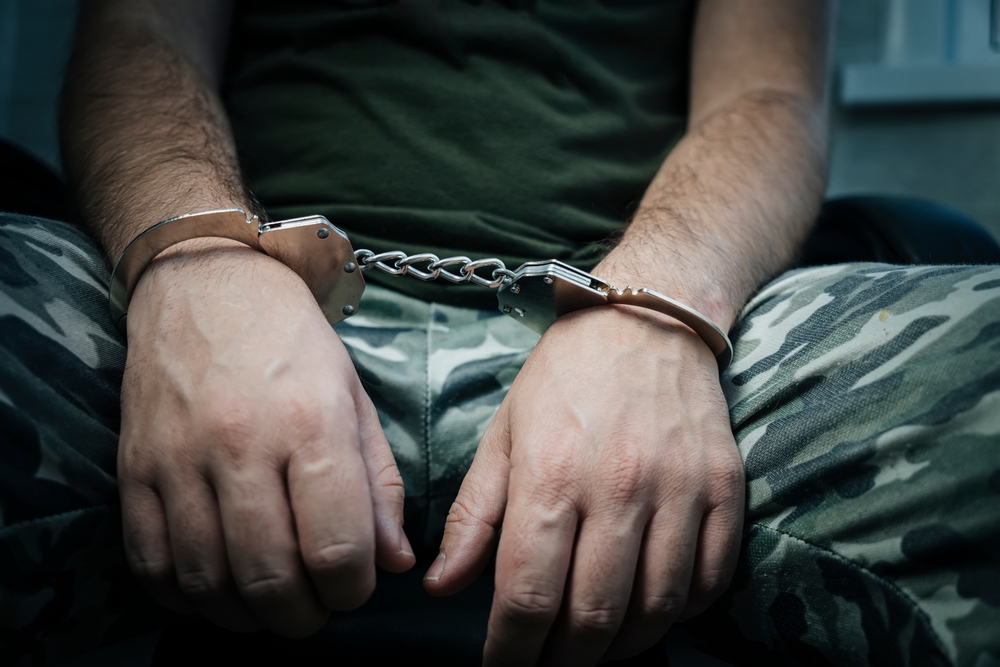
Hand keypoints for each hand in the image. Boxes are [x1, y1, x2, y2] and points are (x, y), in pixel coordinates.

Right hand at [118, 240, 413, 636]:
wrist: (207, 283)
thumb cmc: (293, 342)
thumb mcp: (355, 400)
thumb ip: (379, 484)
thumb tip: (394, 562)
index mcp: (310, 423)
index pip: (336, 547)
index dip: (353, 589)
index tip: (355, 586)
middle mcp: (241, 443)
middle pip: (270, 577)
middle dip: (302, 616)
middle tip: (315, 608)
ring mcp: (179, 458)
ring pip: (207, 580)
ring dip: (245, 615)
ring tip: (269, 606)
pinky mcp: (134, 467)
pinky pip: (150, 561)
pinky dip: (183, 595)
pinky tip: (213, 588)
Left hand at [423, 305, 743, 664]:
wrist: (645, 319)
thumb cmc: (563, 379)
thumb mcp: (503, 435)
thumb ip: (475, 515)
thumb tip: (443, 587)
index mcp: (551, 473)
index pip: (528, 594)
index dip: (511, 649)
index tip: (503, 665)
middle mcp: (620, 485)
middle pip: (594, 616)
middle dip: (564, 660)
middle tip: (548, 663)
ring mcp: (680, 487)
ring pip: (657, 607)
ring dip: (622, 646)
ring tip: (596, 646)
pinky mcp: (724, 486)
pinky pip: (711, 578)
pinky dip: (680, 612)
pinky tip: (651, 608)